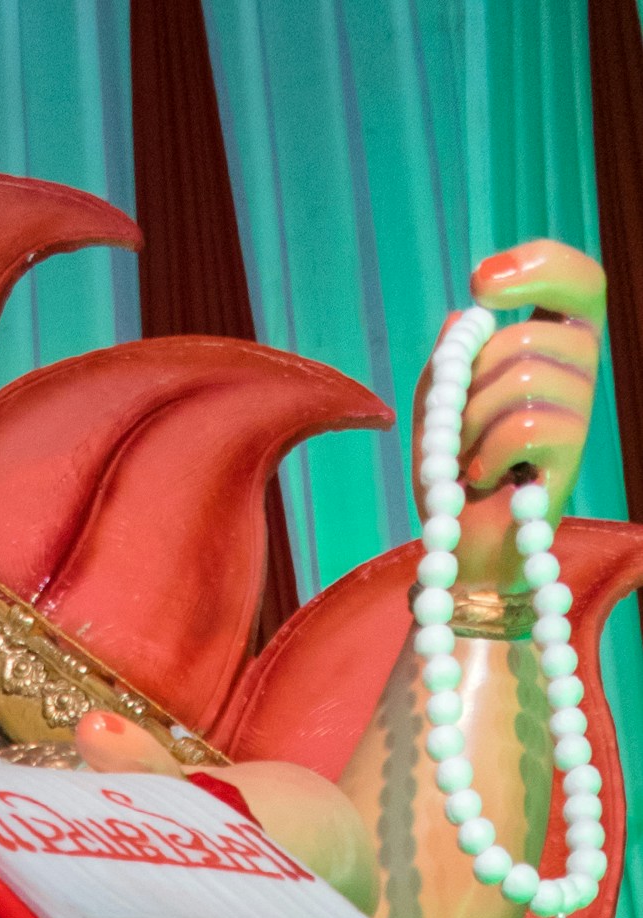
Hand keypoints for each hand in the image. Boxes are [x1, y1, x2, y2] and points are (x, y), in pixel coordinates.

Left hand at [421, 240, 603, 587]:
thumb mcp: (440, 403)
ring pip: (523, 378)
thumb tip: (464, 316)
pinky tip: (482, 479)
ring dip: (472, 423)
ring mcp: (582, 413)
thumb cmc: (452, 473)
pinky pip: (523, 427)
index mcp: (555, 343)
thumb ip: (450, 356)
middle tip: (460, 424)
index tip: (480, 281)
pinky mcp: (572, 456)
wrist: (458, 549)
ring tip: (469, 458)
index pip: (580, 280)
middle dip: (472, 381)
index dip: (540, 265)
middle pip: (528, 337)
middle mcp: (581, 370)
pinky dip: (484, 455)